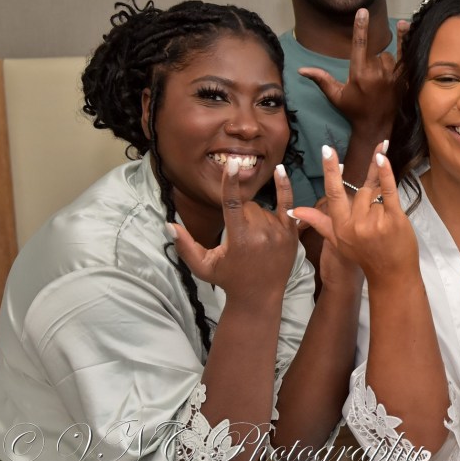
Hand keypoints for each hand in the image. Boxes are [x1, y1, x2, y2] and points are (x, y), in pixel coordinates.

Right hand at [171, 159, 298, 303]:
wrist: (260, 296)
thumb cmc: (228, 280)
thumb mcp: (202, 267)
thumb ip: (185, 246)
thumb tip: (169, 224)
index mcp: (240, 239)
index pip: (234, 204)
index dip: (231, 183)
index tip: (231, 163)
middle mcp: (261, 233)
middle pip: (246, 205)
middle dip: (239, 214)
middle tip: (238, 236)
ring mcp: (278, 232)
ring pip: (260, 207)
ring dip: (254, 216)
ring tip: (253, 239)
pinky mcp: (290, 233)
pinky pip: (287, 203)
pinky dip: (283, 187)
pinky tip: (280, 169)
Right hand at [291, 143, 418, 288]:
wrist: (391, 275)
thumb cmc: (364, 256)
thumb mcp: (338, 241)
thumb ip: (318, 222)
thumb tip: (294, 212)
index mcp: (341, 226)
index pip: (334, 193)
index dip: (330, 171)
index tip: (327, 150)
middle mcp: (356, 224)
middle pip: (360, 192)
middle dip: (368, 199)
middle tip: (374, 219)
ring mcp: (375, 221)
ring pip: (375, 193)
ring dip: (380, 201)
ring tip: (384, 224)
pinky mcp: (394, 218)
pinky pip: (388, 189)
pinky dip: (386, 172)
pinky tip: (382, 156)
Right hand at [298, 8, 398, 136]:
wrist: (376, 126)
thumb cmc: (353, 110)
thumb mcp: (335, 96)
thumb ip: (321, 79)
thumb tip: (300, 70)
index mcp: (359, 74)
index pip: (359, 45)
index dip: (360, 27)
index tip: (362, 11)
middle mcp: (377, 73)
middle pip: (374, 53)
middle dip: (370, 61)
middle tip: (368, 79)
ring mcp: (392, 76)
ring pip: (387, 56)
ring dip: (383, 63)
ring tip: (379, 80)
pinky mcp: (403, 80)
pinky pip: (405, 56)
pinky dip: (404, 42)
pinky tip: (405, 25)